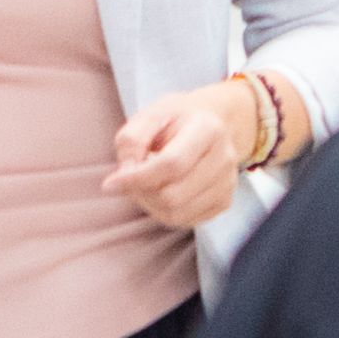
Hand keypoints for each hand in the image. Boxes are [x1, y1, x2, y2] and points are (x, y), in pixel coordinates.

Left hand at [104, 81, 258, 229]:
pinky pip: (186, 221)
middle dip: (142, 193)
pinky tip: (162, 191)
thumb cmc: (175, 120)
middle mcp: (225, 158)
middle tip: (130, 179)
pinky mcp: (225, 202)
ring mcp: (228, 183)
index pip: (171, 165)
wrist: (213, 123)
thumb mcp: (148, 116)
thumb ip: (131, 141)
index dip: (137, 178)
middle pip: (173, 196)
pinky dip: (165, 211)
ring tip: (145, 184)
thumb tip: (124, 177)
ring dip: (150, 204)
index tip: (110, 183)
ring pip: (177, 214)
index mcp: (208, 129)